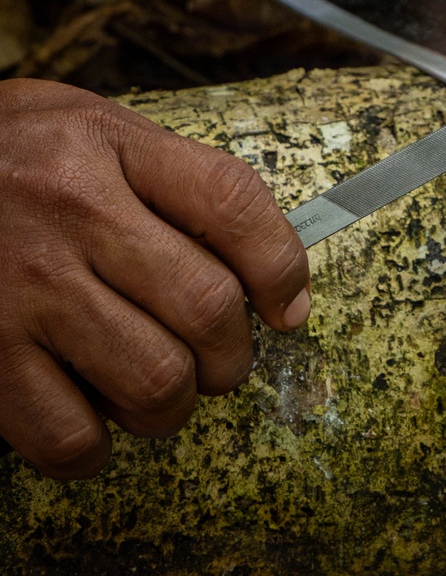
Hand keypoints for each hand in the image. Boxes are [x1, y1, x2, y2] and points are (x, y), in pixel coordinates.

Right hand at [0, 79, 309, 478]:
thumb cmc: (2, 156)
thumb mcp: (87, 128)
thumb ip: (172, 181)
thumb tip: (270, 277)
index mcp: (106, 145)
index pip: (232, 202)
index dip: (282, 266)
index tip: (287, 305)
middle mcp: (70, 211)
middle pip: (207, 305)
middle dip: (232, 354)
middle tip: (217, 358)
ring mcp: (24, 289)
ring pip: (155, 381)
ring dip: (173, 404)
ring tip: (156, 386)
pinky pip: (71, 437)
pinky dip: (94, 447)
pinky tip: (86, 414)